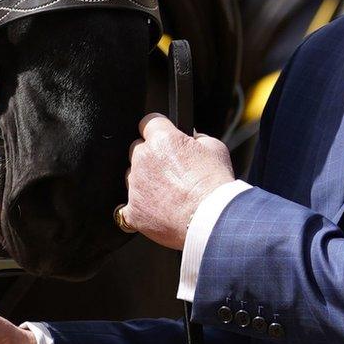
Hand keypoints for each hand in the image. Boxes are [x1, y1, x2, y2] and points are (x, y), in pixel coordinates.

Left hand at [120, 113, 234, 249]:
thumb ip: (198, 137)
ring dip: (144, 181)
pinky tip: (157, 211)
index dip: (157, 130)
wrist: (212, 221)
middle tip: (169, 170)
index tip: (162, 139)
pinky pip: (128, 206)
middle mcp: (143, 159)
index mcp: (161, 139)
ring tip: (167, 193)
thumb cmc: (215, 185)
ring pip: (132, 176)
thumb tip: (191, 137)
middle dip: (150, 156)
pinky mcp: (133, 211)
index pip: (148, 122)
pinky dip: (141, 208)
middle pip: (137, 149)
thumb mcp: (215, 148)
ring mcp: (135, 186)